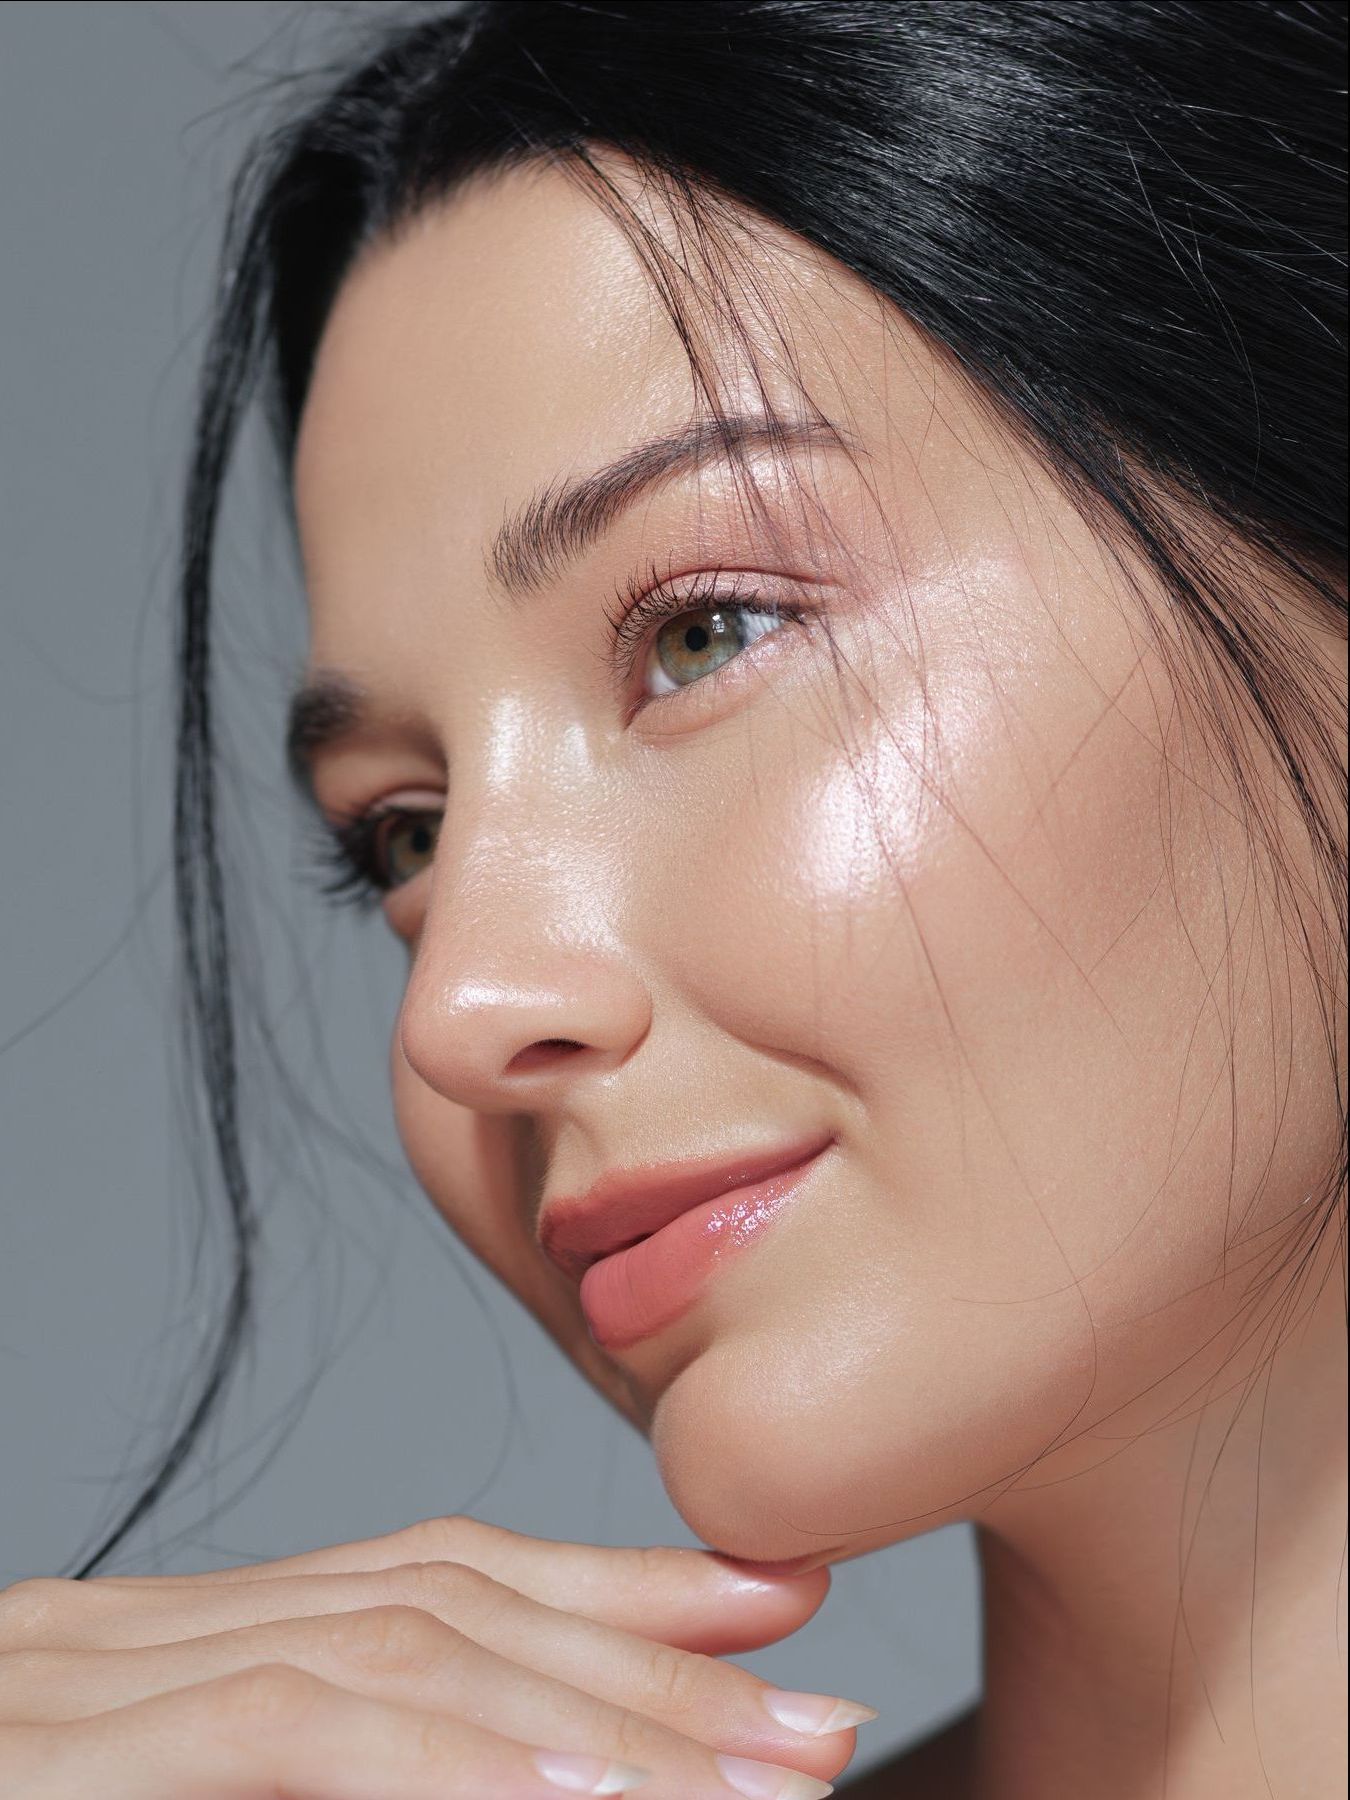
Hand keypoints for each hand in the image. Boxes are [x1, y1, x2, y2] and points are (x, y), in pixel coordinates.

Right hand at [0, 1514, 870, 1796]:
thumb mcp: (168, 1775)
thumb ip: (302, 1751)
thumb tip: (513, 1779)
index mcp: (149, 1661)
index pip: (416, 1584)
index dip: (603, 1597)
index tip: (765, 1617)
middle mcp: (110, 1652)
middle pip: (427, 1609)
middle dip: (639, 1662)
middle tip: (818, 1712)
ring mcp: (58, 1701)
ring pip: (375, 1660)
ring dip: (583, 1712)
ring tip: (757, 1775)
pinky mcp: (37, 1765)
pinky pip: (270, 1740)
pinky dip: (429, 1768)